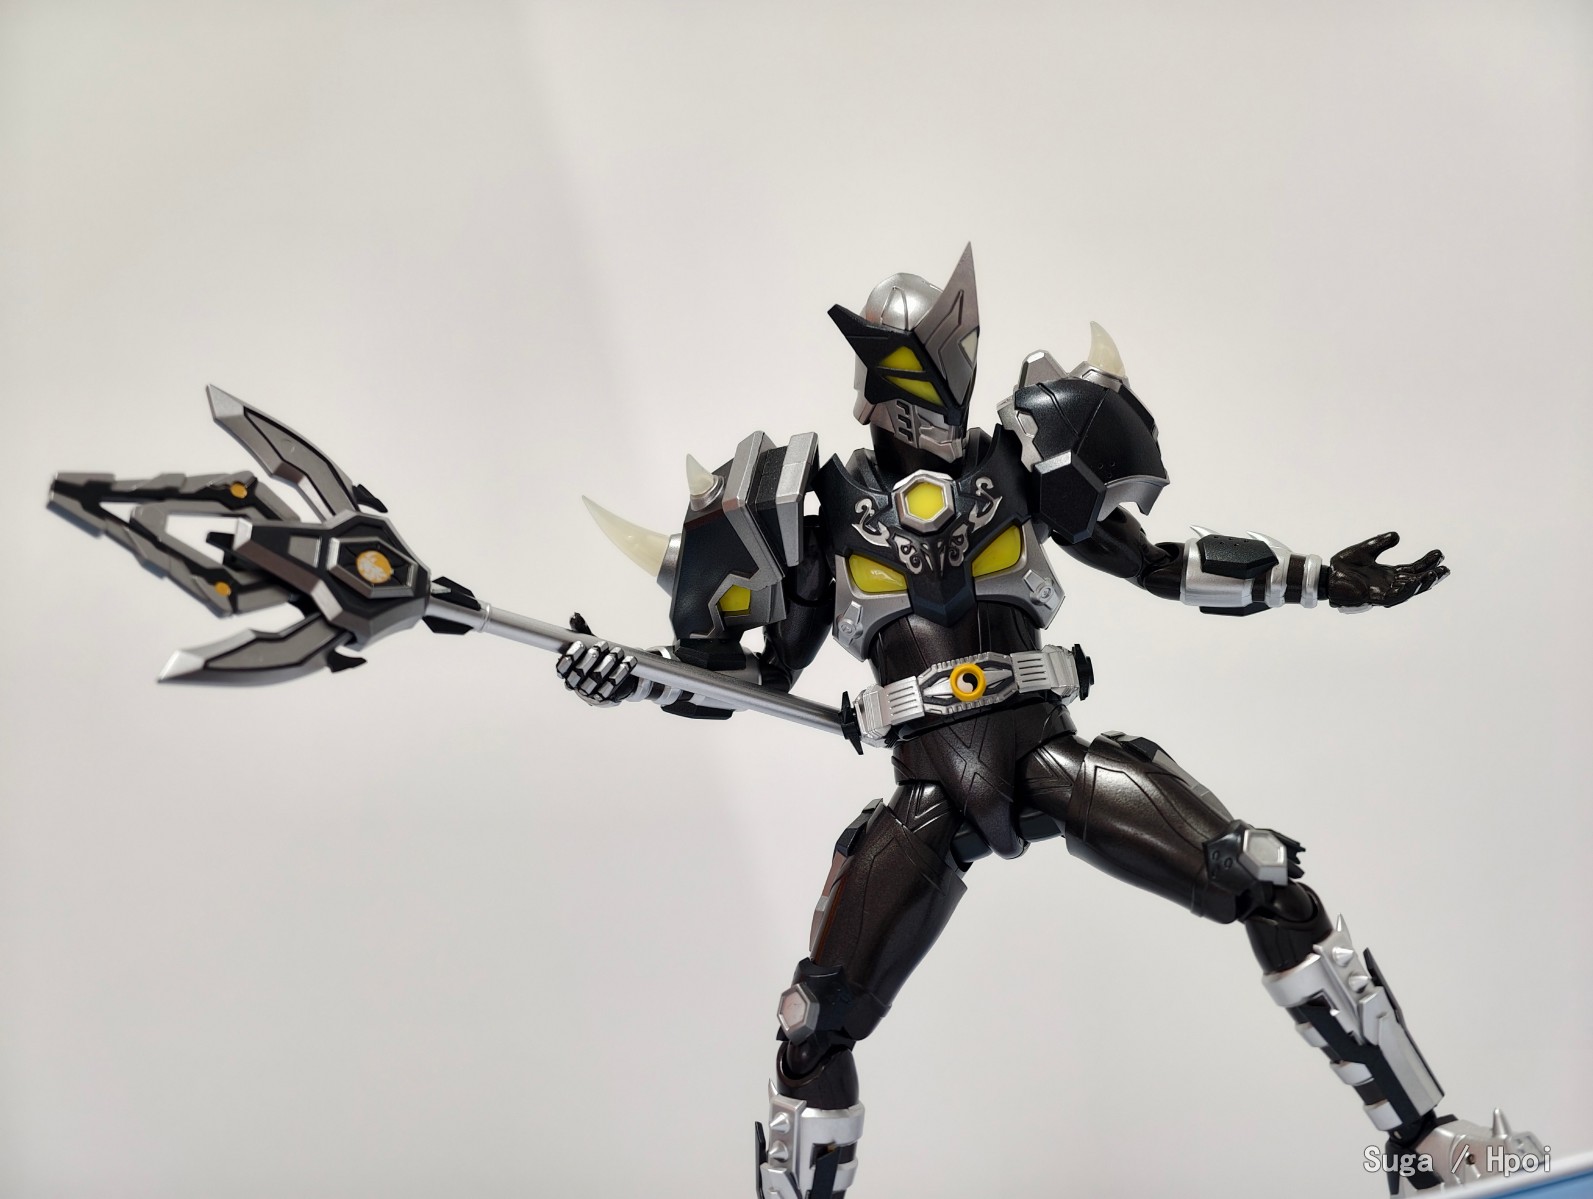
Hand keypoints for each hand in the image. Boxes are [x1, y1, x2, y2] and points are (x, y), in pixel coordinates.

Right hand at [555, 612, 638, 705]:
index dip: (570, 657)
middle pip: (580, 673)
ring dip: (608, 663)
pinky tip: (629, 661)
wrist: (615, 676)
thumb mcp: (588, 644)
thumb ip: (581, 631)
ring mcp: (590, 693)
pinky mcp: (605, 697)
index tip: (580, 644)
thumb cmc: (597, 658)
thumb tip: (574, 616)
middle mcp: (576, 685)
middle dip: (591, 657)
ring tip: (618, 651)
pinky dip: (622, 672)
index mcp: (567, 673)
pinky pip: (612, 686)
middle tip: (602, 646)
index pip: (561, 668)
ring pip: (597, 679)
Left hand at [1327, 532, 1448, 611]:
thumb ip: (1381, 543)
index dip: (1426, 563)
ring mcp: (1382, 593)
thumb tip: (1397, 535)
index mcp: (1388, 575)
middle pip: (1415, 582)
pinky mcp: (1374, 597)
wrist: (1326, 576)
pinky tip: (1417, 580)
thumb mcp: (1365, 550)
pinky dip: (1407, 589)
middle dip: (1431, 576)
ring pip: (1408, 590)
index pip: (1412, 569)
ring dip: (1423, 583)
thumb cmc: (1343, 566)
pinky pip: (1394, 595)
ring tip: (1437, 574)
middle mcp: (1388, 585)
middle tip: (1446, 569)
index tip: (1440, 554)